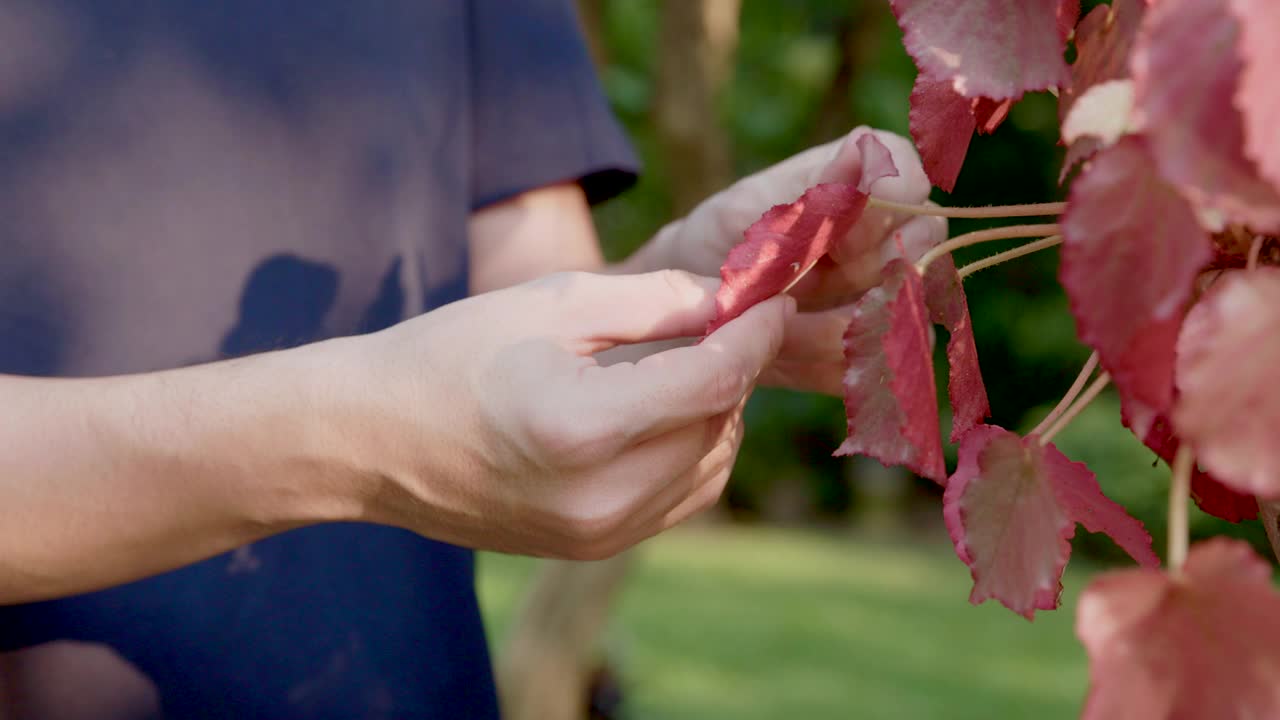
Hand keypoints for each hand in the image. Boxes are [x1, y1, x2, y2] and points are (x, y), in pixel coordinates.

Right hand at [323, 270, 790, 559]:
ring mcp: (597, 534)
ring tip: (683, 364)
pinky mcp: (593, 547)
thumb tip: (732, 300)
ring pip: (710, 465)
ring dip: (715, 411)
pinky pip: (680, 497)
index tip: (774, 299)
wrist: (371, 440)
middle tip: (721, 320)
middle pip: (718, 423)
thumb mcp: (550, 304)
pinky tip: (661, 412)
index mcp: (583, 428)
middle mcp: (600, 497)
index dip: (755, 334)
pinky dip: (691, 451)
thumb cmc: (449, 356)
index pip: (714, 380)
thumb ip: (654, 301)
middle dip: (734, 367)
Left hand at [646, 127, 945, 394]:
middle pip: (923, 250)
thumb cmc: (714, 244)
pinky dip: (825, 366)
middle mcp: (885, 237)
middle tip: (799, 293)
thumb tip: (864, 148)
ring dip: (834, 332)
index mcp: (858, 185)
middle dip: (867, 279)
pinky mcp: (867, 351)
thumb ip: (808, 195)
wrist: (681, 312)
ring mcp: (884, 295)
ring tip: (773, 331)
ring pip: (906, 314)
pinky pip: (874, 365)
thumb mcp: (744, 216)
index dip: (884, 210)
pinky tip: (781, 358)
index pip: (907, 181)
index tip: (837, 236)